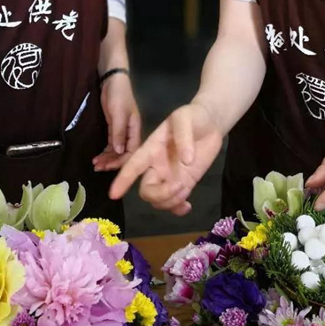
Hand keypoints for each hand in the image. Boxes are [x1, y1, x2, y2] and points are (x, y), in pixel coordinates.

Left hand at [92, 75, 140, 171]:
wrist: (112, 81)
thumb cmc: (119, 95)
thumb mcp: (119, 113)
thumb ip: (119, 132)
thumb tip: (119, 152)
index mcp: (136, 130)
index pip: (132, 151)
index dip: (122, 161)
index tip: (108, 166)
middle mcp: (130, 134)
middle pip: (124, 154)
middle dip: (112, 162)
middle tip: (98, 168)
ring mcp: (122, 132)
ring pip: (116, 151)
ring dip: (107, 159)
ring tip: (95, 165)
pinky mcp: (113, 129)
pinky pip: (111, 145)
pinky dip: (105, 152)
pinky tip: (97, 158)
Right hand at [108, 100, 222, 215]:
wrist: (211, 122)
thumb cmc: (193, 116)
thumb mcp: (184, 118)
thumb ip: (183, 136)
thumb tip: (186, 161)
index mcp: (151, 150)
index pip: (133, 166)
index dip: (122, 180)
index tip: (114, 194)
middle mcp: (157, 166)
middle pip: (146, 190)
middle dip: (159, 195)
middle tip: (180, 186)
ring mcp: (170, 177)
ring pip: (158, 200)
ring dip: (170, 202)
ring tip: (186, 190)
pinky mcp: (185, 183)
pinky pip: (174, 203)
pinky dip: (177, 209)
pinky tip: (187, 207)